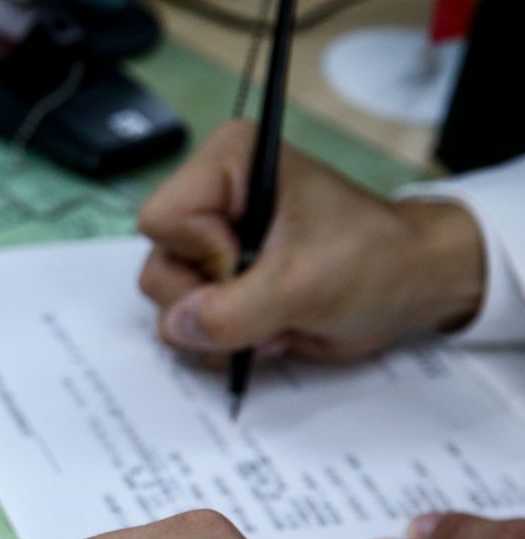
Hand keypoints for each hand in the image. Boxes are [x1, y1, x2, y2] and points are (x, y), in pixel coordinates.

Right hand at [137, 120, 483, 361]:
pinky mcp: (218, 283)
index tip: (253, 259)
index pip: (161, 219)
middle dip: (211, 302)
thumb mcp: (304, 285)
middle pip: (159, 268)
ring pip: (169, 306)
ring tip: (276, 317)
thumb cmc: (375, 261)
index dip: (203, 253)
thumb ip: (233, 310)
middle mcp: (209, 200)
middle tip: (268, 299)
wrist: (413, 284)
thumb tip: (177, 328)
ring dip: (221, 329)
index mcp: (228, 165)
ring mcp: (210, 247)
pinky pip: (188, 326)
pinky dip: (225, 340)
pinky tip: (269, 327)